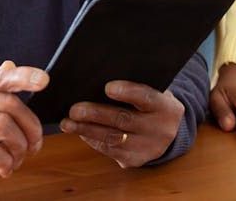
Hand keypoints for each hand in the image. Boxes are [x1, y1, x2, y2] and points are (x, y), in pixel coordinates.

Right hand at [0, 61, 48, 192]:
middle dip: (30, 127)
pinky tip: (4, 168)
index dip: (23, 77)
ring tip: (16, 159)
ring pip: (4, 127)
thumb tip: (10, 66)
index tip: (44, 79)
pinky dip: (6, 162)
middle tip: (34, 144)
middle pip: (9, 106)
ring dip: (19, 147)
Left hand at [59, 80, 183, 167]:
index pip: (146, 98)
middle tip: (75, 109)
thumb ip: (134, 84)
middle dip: (96, 114)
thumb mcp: (153, 91)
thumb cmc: (151, 102)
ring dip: (87, 129)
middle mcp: (161, 130)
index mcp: (167, 107)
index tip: (107, 87)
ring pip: (113, 138)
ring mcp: (148, 148)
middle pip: (124, 120)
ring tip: (68, 122)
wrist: (166, 130)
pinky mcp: (135, 160)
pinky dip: (91, 139)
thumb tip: (98, 76)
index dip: (127, 92)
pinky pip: (109, 150)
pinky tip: (78, 130)